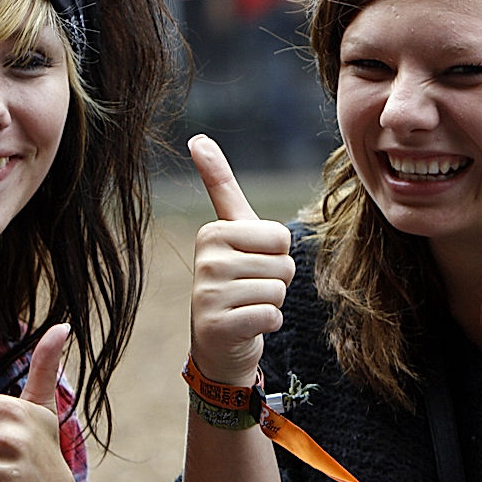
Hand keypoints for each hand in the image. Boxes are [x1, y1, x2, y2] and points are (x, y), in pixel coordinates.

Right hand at [187, 134, 294, 385]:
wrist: (219, 344)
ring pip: (278, 291)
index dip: (276, 254)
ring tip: (247, 307)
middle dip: (277, 281)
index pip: (279, 236)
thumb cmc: (235, 280)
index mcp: (212, 232)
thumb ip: (219, 185)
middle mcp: (206, 260)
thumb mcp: (232, 231)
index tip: (251, 263)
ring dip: (272, 303)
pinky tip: (246, 326)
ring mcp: (208, 294)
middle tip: (250, 290)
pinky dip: (268, 324)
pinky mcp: (217, 326)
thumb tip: (197, 138)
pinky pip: (271, 316)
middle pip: (283, 264)